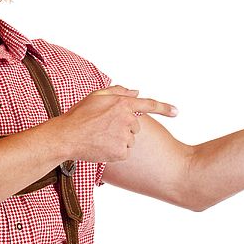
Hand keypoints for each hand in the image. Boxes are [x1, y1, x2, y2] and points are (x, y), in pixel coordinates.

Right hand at [53, 85, 177, 161]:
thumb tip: (136, 92)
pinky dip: (116, 151)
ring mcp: (125, 136)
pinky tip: (102, 146)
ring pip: (130, 139)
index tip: (177, 112)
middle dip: (123, 126)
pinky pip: (124, 152)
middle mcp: (127, 119)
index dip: (164, 108)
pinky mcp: (121, 152)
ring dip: (119, 139)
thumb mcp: (97, 96)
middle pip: (135, 125)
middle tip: (103, 127)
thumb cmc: (80, 115)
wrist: (67, 137)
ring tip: (100, 137)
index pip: (149, 104)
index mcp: (122, 103)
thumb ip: (119, 91)